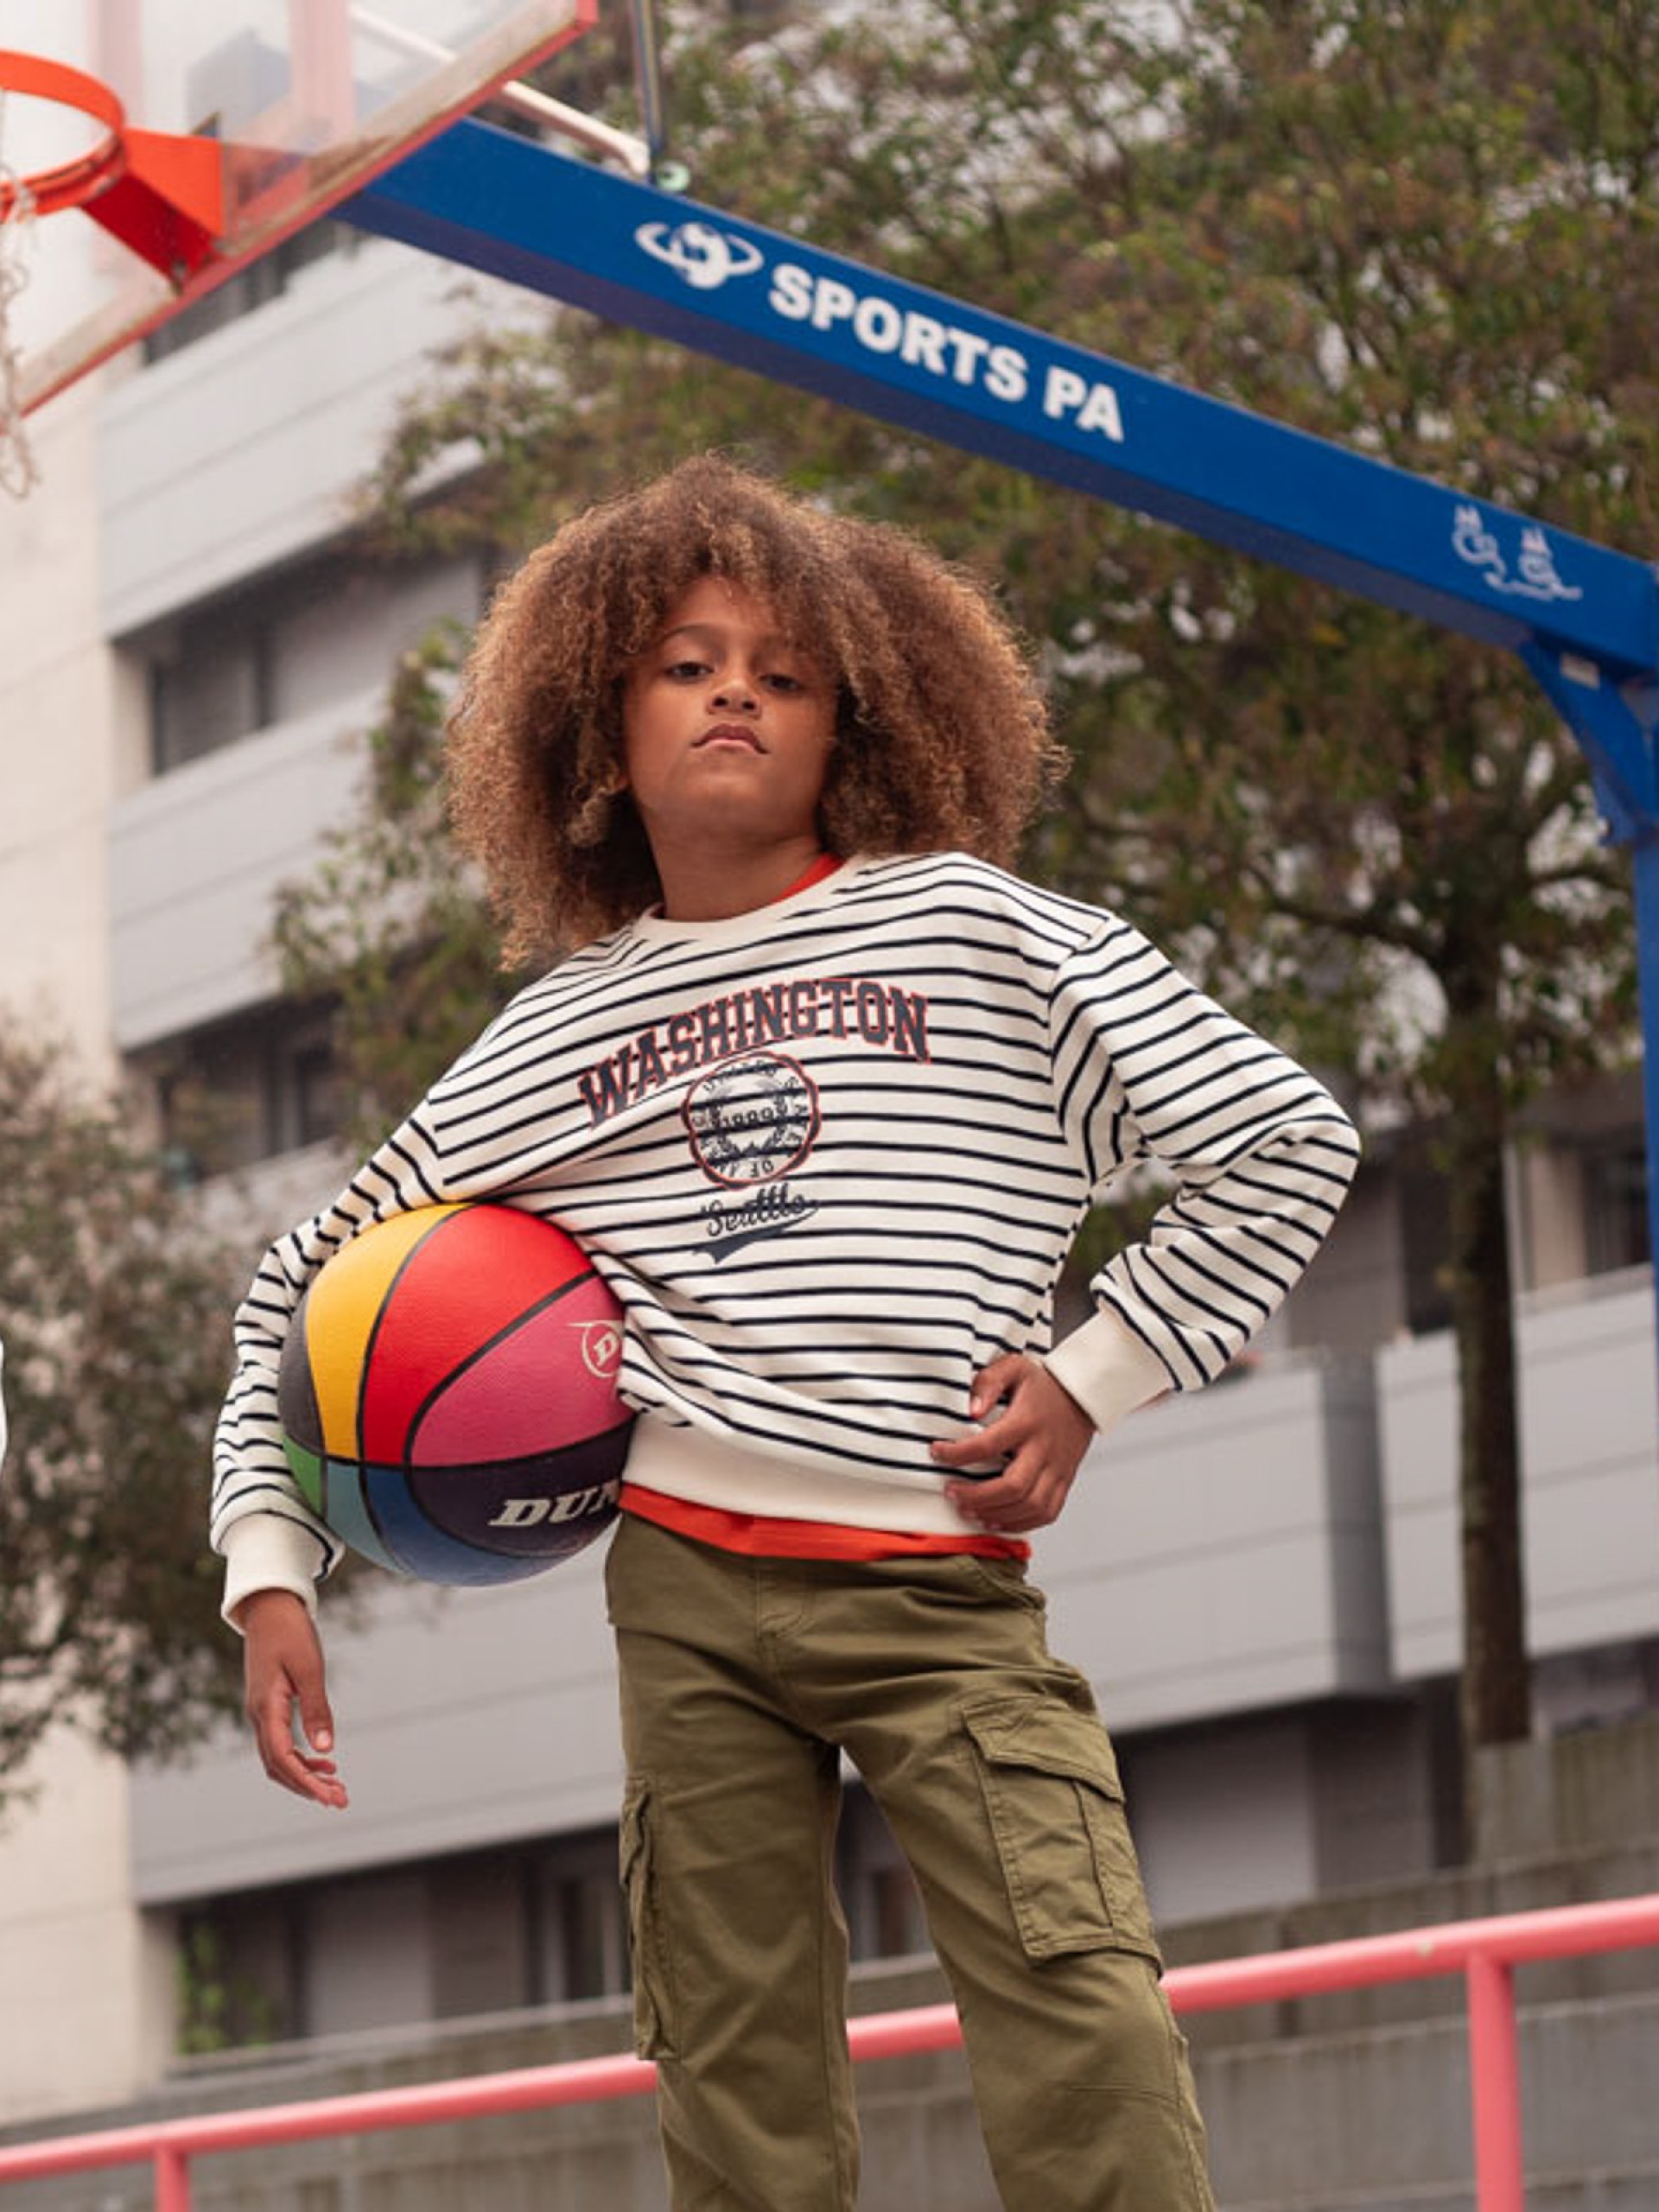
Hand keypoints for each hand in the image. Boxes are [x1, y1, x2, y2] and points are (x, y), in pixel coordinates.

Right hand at [238, 1589, 347, 1809]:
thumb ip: (316, 1708)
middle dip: (307, 1787)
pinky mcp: (268, 1706)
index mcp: (266, 1707)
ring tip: (336, 1786)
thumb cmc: (291, 1632)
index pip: (282, 1758)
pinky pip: (279, 1743)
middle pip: (278, 1766)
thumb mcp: (310, 1667)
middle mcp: (258, 1715)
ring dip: (304, 1776)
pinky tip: (324, 1760)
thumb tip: (325, 1748)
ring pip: (277, 1758)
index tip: (331, 1798)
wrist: (269, 1607)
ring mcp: (261, 1712)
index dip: (305, 1782)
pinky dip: (300, 1758)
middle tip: (341, 1800)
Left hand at [930, 1354, 1095, 1533]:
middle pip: (1013, 1486)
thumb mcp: (1015, 1367)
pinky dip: (1020, 1523)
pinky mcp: (1065, 1481)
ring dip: (995, 1514)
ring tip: (968, 1510)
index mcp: (1028, 1421)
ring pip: (1029, 1505)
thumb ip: (989, 1382)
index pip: (989, 1444)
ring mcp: (1057, 1469)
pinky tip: (995, 1521)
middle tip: (951, 1492)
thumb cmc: (1043, 1384)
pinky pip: (1046, 1513)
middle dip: (977, 1496)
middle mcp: (1045, 1449)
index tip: (936, 1453)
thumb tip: (971, 1410)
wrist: (1083, 1396)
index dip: (958, 1454)